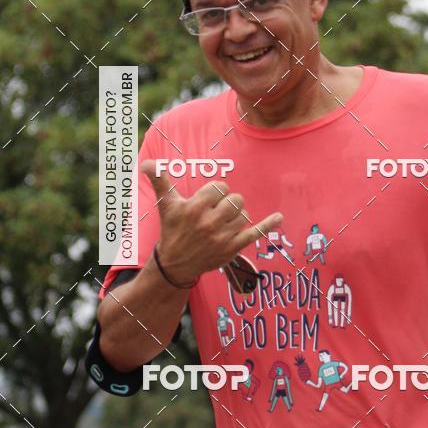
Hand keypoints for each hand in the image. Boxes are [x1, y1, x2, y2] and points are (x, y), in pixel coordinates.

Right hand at [141, 159, 282, 284]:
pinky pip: (255, 233)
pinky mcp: (232, 248)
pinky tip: (279, 217)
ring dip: (236, 216)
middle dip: (226, 203)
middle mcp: (209, 222)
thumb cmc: (172, 229)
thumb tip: (147, 163)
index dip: (215, 192)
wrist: (175, 264)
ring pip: (243, 214)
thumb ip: (159, 181)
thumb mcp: (165, 205)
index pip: (220, 187)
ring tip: (222, 223)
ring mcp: (222, 237)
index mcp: (194, 208)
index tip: (207, 201)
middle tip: (215, 213)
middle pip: (234, 199)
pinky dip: (268, 225)